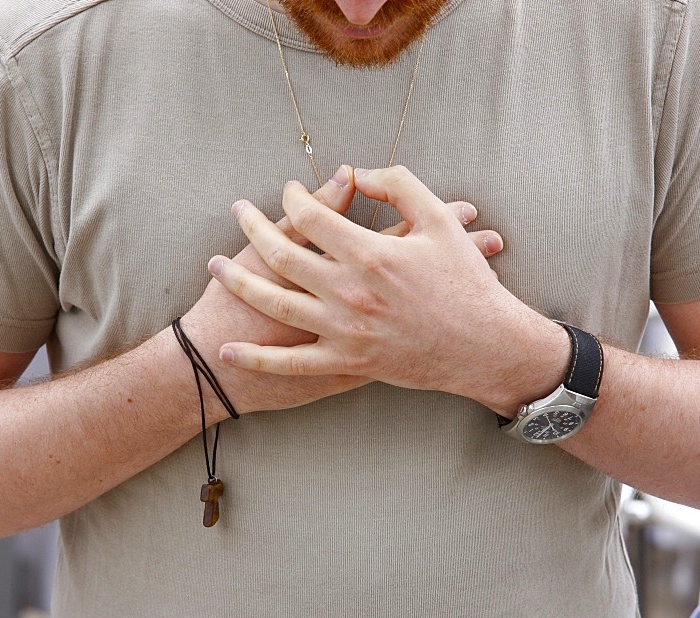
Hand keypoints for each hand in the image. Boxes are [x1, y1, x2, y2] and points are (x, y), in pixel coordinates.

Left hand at [208, 165, 564, 410]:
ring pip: (276, 305)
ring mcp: (345, 331)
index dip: (293, 197)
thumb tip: (358, 171)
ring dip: (239, 284)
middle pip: (283, 255)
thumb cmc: (466, 281)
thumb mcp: (441, 221)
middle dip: (252, 228)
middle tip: (236, 211)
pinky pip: (292, 364)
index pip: (313, 216)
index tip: (287, 190)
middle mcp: (350, 292)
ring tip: (213, 266)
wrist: (486, 346)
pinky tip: (229, 351)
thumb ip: (399, 186)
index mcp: (370, 253)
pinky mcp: (346, 363)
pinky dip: (257, 360)